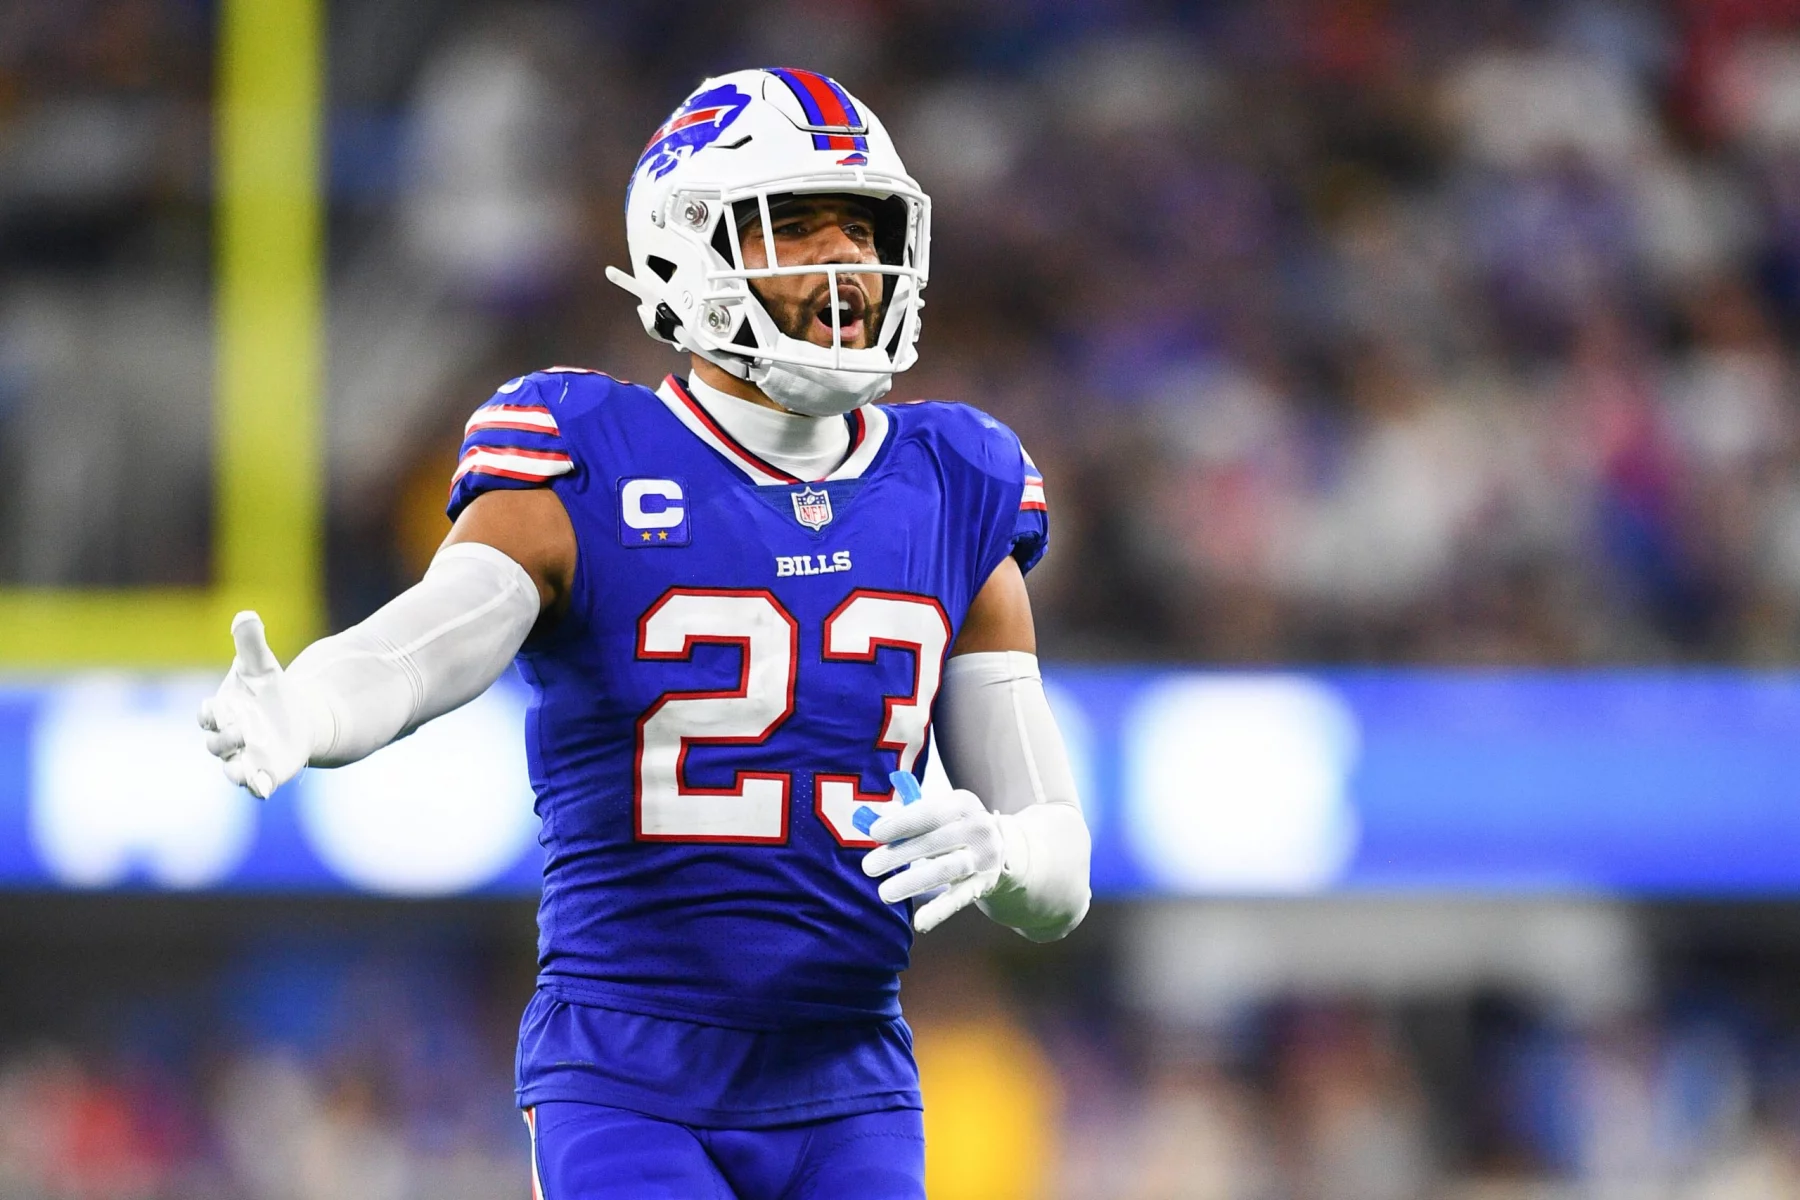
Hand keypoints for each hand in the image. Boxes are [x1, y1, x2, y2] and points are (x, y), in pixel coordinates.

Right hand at [196, 611, 318, 798]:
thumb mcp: (262, 664)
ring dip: (237, 771)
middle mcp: (228, 740)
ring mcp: (245, 759)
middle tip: (242, 729)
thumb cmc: (270, 690)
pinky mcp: (266, 774)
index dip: (209, 713)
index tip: (218, 707)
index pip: (206, 715)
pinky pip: (256, 787)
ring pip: (232, 771)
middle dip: (226, 739)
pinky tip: (265, 789)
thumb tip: (246, 614)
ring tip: (245, 771)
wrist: (298, 716)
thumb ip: (251, 642)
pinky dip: (257, 788)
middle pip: (217, 744)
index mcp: (221, 712)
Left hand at [861, 787, 1011, 932]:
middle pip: (933, 842)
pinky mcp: (984, 883)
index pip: (928, 812)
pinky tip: (920, 923)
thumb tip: (879, 812)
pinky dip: (940, 911)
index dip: (901, 823)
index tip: (874, 834)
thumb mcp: (938, 814)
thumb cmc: (954, 827)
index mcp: (963, 803)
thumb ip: (908, 813)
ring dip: (912, 882)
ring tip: (884, 893)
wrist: (1001, 849)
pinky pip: (960, 898)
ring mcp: (984, 857)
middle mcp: (978, 828)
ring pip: (945, 870)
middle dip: (898, 855)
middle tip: (868, 867)